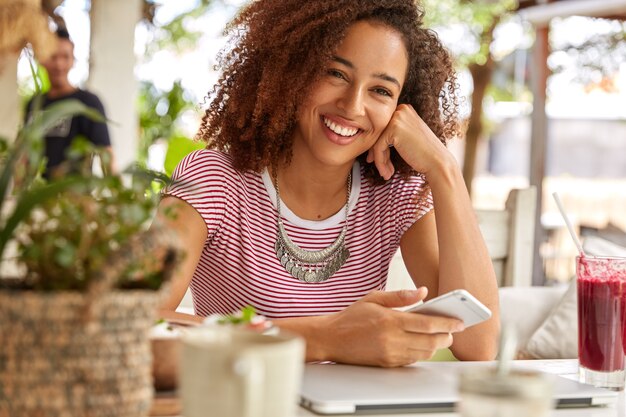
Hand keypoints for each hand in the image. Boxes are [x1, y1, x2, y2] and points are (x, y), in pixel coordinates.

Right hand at [320, 288, 464, 366]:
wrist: (331, 338)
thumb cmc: (351, 317)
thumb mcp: (374, 298)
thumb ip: (400, 296)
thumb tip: (422, 291)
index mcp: (390, 320)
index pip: (427, 323)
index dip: (447, 323)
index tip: (459, 322)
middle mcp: (392, 339)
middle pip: (430, 341)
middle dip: (446, 336)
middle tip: (452, 331)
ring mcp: (390, 353)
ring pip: (424, 353)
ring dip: (435, 346)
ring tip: (439, 337)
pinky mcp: (387, 363)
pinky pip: (412, 360)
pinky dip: (422, 352)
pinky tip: (422, 344)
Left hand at [366, 104, 450, 179]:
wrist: (438, 162)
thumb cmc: (424, 153)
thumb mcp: (408, 136)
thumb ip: (393, 132)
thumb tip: (372, 139)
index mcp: (404, 109)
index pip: (383, 128)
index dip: (380, 146)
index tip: (381, 160)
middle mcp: (400, 110)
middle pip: (379, 134)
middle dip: (378, 154)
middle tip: (382, 169)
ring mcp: (397, 118)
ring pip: (377, 142)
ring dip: (380, 161)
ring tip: (386, 174)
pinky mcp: (393, 129)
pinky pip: (378, 148)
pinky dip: (380, 162)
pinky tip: (386, 173)